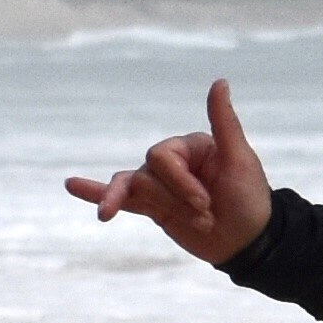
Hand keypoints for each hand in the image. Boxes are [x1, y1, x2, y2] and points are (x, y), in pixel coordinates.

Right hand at [68, 79, 275, 265]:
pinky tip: (72, 185)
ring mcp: (159, 184)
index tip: (208, 203)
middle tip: (207, 216)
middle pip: (146, 173)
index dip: (180, 183)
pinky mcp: (150, 205)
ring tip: (190, 222)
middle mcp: (172, 162)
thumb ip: (224, 121)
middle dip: (175, 199)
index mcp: (190, 146)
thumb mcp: (239, 159)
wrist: (249, 242)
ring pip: (133, 189)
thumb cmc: (249, 198)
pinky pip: (118, 196)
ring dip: (162, 208)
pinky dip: (95, 192)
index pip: (161, 157)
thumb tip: (220, 81)